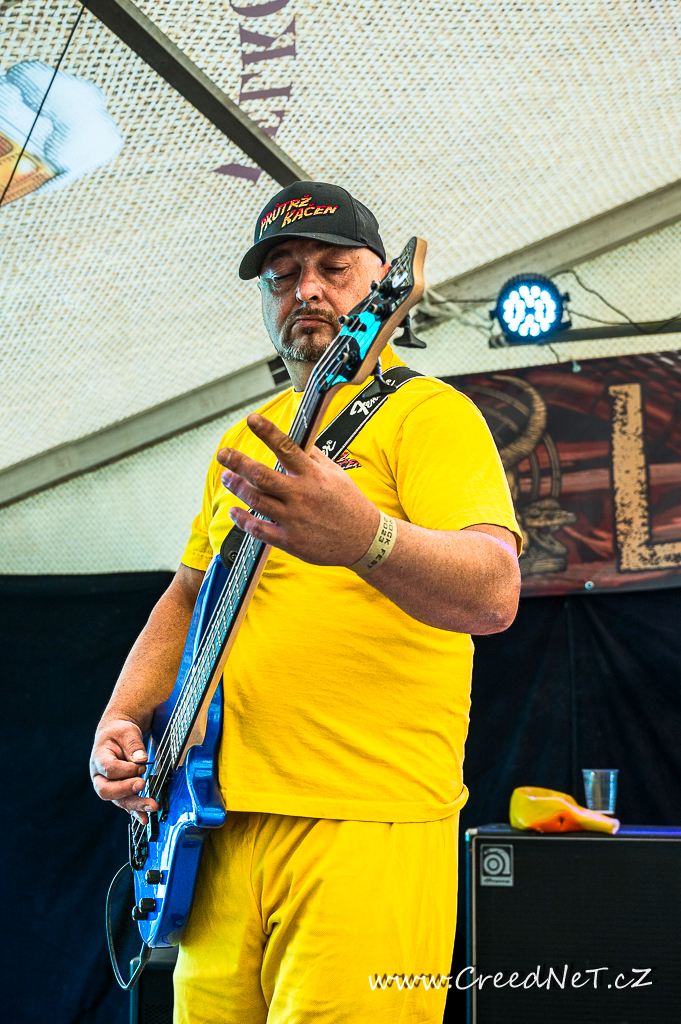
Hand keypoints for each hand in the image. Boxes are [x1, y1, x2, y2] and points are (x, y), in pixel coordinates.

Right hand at [90, 719, 159, 824]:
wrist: (116, 736)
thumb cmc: (120, 733)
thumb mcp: (127, 732)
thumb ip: (133, 745)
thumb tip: (140, 760)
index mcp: (99, 759)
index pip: (109, 769)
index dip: (125, 770)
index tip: (141, 765)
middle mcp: (100, 776)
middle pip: (108, 790)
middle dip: (126, 790)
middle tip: (142, 785)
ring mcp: (109, 786)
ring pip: (118, 800)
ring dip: (136, 805)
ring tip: (152, 806)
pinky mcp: (119, 792)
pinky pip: (126, 804)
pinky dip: (136, 812)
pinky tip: (145, 819)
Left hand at [217, 413, 379, 565]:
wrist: (363, 540)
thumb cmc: (349, 504)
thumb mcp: (336, 474)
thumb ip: (314, 457)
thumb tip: (298, 439)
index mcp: (313, 476)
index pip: (286, 448)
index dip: (267, 432)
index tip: (252, 420)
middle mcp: (301, 495)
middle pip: (262, 475)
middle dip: (238, 462)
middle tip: (223, 454)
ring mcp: (294, 519)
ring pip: (256, 500)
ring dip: (237, 487)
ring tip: (226, 478)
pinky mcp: (290, 540)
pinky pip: (259, 529)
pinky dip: (243, 520)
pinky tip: (234, 511)